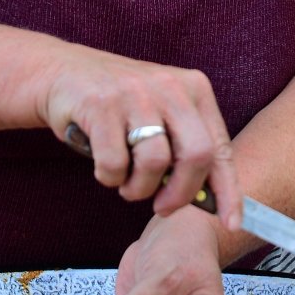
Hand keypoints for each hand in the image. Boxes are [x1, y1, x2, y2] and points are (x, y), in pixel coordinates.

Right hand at [39, 48, 240, 231]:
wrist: (63, 72)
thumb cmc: (119, 105)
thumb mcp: (162, 113)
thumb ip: (184, 148)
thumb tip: (206, 200)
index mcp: (194, 89)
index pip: (220, 148)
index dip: (228, 190)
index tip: (231, 222)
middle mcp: (170, 87)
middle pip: (197, 155)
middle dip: (181, 193)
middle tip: (162, 207)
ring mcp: (135, 93)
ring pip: (155, 163)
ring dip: (138, 188)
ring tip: (126, 183)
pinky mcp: (101, 104)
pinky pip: (114, 163)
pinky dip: (109, 177)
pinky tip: (104, 167)